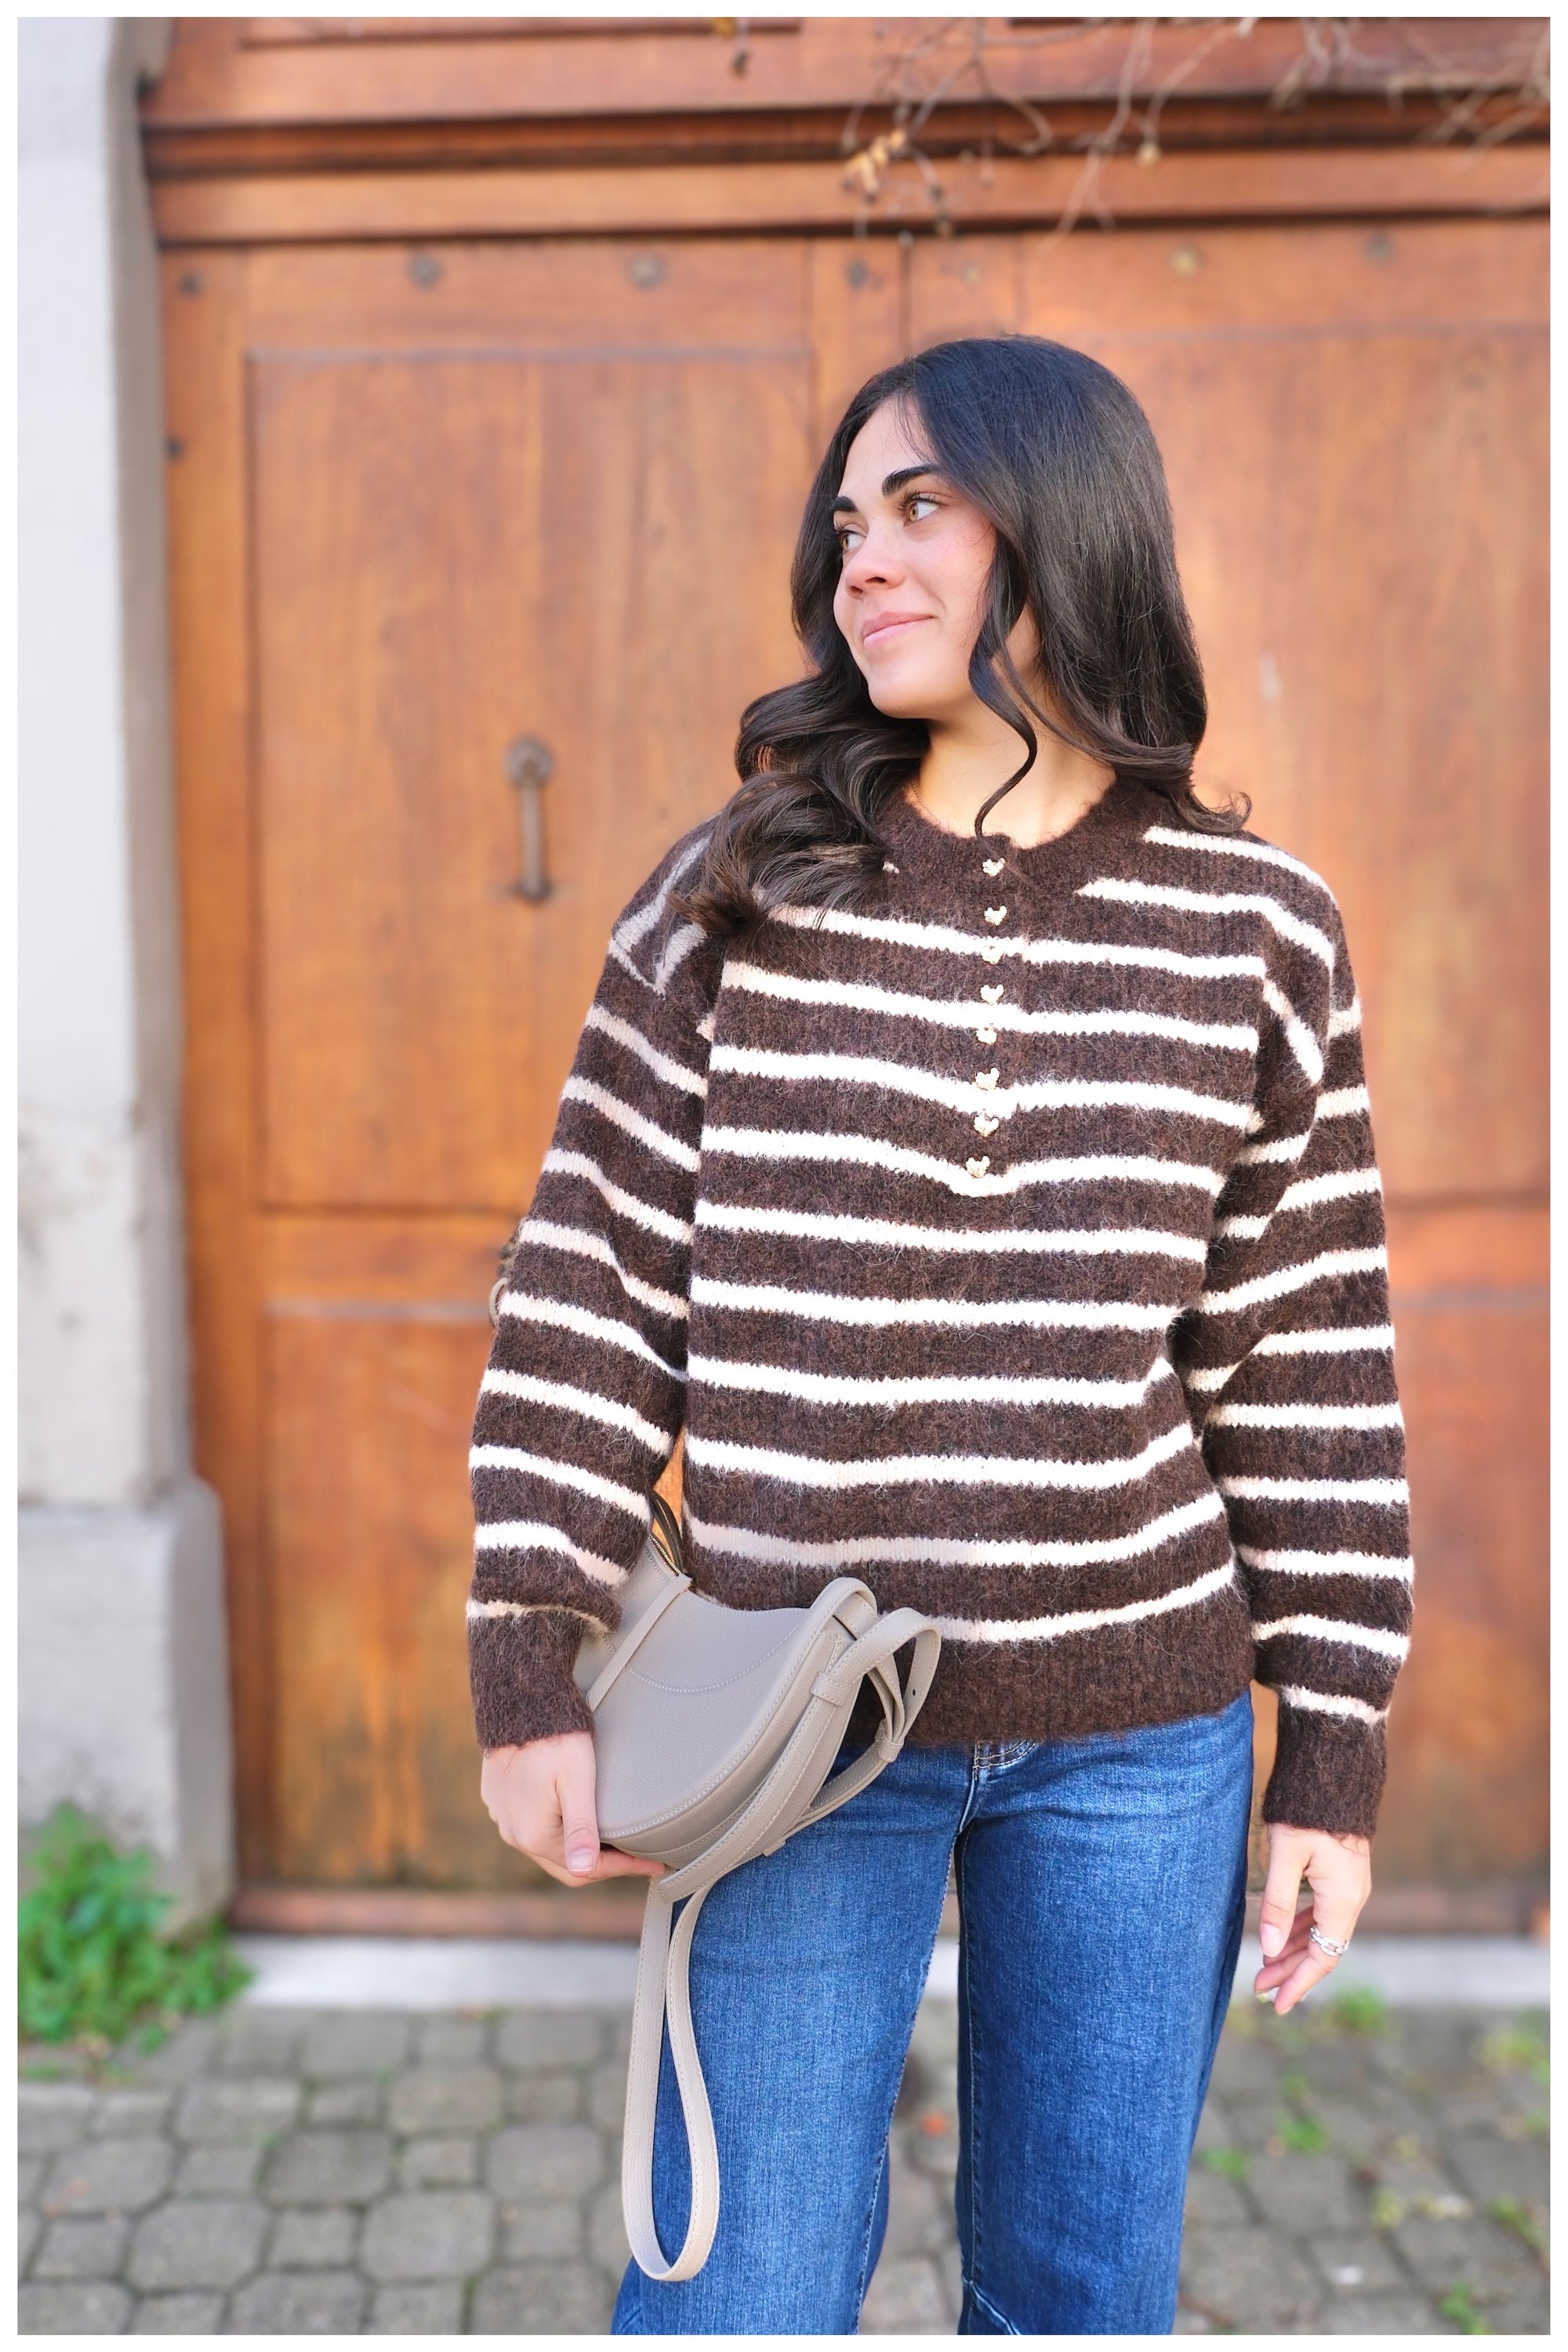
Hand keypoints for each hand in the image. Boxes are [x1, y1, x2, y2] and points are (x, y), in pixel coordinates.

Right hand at [479, 1732, 665, 1887]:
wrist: (518, 1700)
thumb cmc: (555, 1738)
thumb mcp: (577, 1782)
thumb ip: (581, 1829)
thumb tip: (583, 1870)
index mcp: (533, 1836)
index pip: (586, 1869)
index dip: (623, 1868)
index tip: (655, 1864)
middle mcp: (513, 1834)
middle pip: (565, 1865)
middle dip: (603, 1864)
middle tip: (638, 1856)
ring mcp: (503, 1817)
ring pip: (548, 1848)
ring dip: (579, 1848)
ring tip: (612, 1840)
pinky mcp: (499, 1800)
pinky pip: (531, 1827)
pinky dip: (557, 1831)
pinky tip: (576, 1818)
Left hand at [1253, 1821, 1370, 2014]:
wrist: (1332, 1773)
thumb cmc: (1306, 1812)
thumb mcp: (1286, 1857)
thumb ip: (1278, 1904)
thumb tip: (1270, 1949)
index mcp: (1343, 1900)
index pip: (1323, 1957)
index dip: (1299, 1983)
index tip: (1277, 2004)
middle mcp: (1352, 1899)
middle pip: (1323, 1949)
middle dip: (1292, 1971)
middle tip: (1259, 1989)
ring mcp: (1348, 1887)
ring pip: (1322, 1932)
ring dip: (1294, 1951)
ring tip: (1264, 1968)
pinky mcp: (1340, 1875)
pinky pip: (1322, 1914)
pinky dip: (1302, 1929)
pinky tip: (1282, 1937)